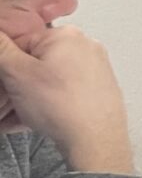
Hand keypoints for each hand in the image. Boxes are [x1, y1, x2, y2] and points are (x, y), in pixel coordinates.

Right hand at [0, 26, 133, 173]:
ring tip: (8, 117)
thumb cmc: (62, 106)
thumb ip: (1, 50)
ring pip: (46, 82)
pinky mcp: (97, 91)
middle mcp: (84, 49)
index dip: (3, 65)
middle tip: (3, 103)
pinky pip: (61, 94)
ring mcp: (93, 70)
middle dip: (12, 86)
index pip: (20, 43)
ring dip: (22, 99)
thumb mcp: (17, 73)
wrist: (95, 140)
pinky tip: (25, 122)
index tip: (1, 82)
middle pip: (34, 64)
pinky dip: (42, 106)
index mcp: (65, 36)